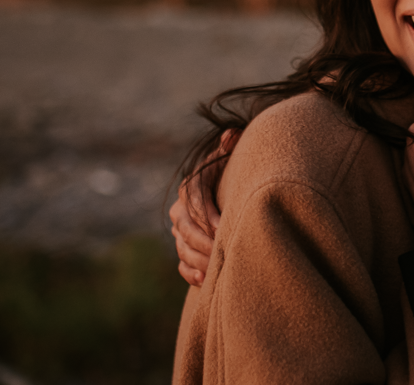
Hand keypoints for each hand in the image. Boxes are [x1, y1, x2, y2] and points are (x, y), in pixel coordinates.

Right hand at [169, 129, 236, 285]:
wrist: (225, 191)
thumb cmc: (231, 173)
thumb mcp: (229, 157)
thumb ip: (230, 145)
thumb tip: (232, 135)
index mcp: (191, 187)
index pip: (194, 201)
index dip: (207, 215)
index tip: (223, 227)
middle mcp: (181, 210)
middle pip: (186, 229)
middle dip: (204, 242)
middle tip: (222, 252)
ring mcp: (180, 231)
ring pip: (183, 248)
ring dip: (199, 259)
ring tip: (217, 268)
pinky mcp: (184, 248)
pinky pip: (182, 264)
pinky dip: (190, 272)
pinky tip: (205, 279)